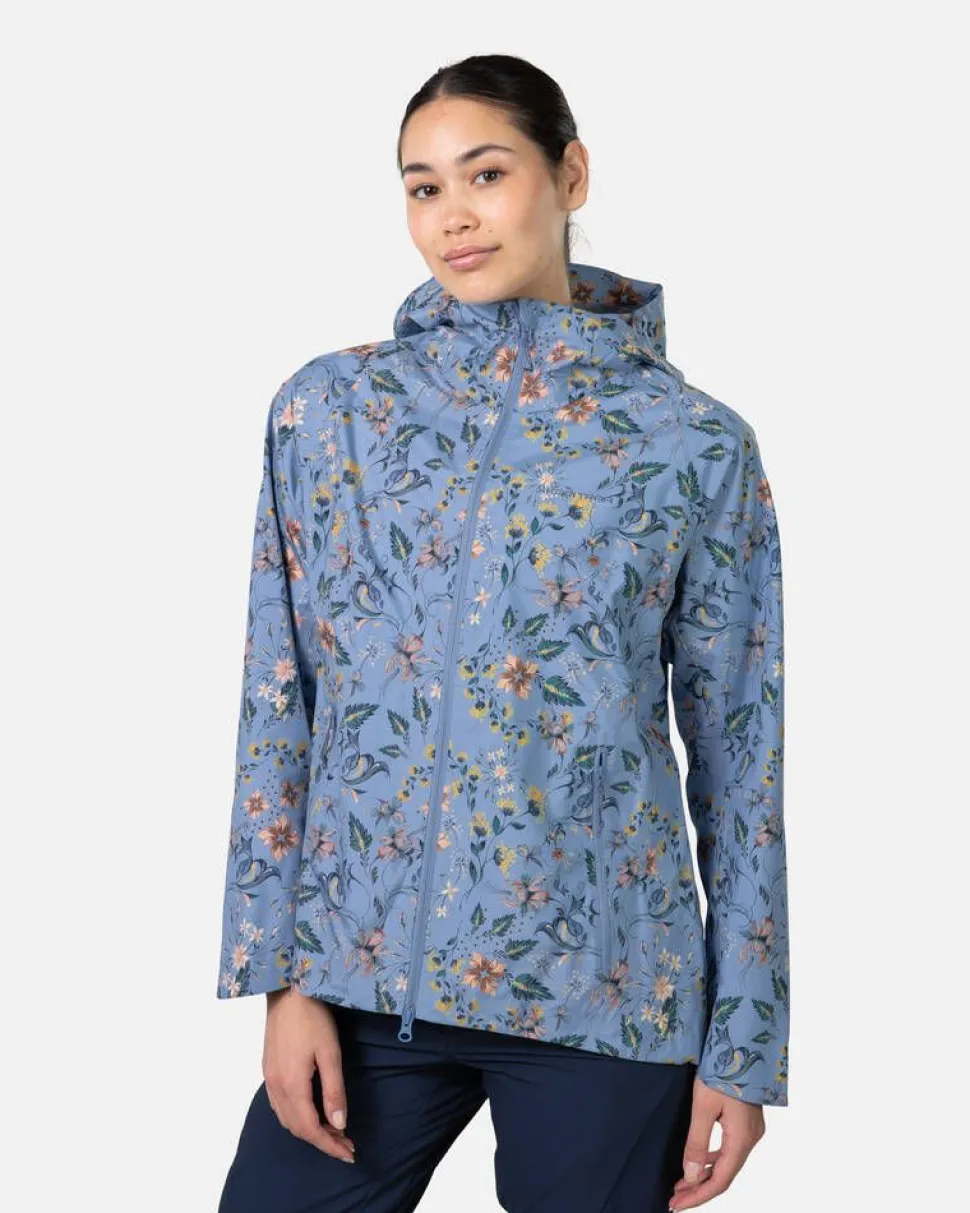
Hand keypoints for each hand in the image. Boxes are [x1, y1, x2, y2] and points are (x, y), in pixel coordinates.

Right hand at [262, 987, 355, 1163]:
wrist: (287, 990)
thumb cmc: (312, 1016)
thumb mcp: (330, 1052)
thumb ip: (334, 1090)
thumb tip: (339, 1124)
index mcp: (291, 1084)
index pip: (310, 1129)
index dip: (329, 1145)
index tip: (349, 1154)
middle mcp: (275, 1086)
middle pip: (297, 1128)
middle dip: (322, 1141)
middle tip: (346, 1144)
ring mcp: (269, 1078)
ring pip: (286, 1119)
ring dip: (309, 1130)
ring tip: (333, 1131)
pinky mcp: (268, 1069)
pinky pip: (279, 1106)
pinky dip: (296, 1117)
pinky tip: (310, 1113)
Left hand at [667, 1076, 764, 1209]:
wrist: (742, 1043)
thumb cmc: (722, 1071)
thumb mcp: (703, 1106)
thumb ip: (697, 1143)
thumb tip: (690, 1177)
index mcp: (742, 1139)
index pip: (720, 1181)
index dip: (698, 1196)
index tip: (676, 1205)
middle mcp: (751, 1139)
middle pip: (724, 1175)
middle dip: (699, 1189)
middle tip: (674, 1199)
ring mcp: (751, 1130)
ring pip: (727, 1162)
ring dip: (705, 1174)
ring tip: (681, 1183)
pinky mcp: (746, 1121)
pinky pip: (729, 1148)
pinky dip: (713, 1159)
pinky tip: (698, 1159)